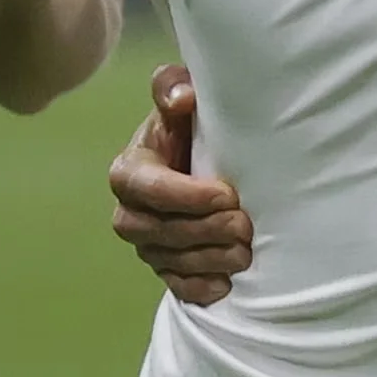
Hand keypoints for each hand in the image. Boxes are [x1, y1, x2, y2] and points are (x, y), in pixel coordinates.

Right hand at [107, 65, 253, 306]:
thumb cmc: (192, 127)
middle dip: (204, 230)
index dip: (186, 195)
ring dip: (209, 260)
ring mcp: (146, 243)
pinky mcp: (165, 266)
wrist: (201, 161)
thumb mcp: (182, 101)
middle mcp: (130, 211)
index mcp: (130, 170)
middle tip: (245, 225)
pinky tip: (226, 285)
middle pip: (159, 230)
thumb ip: (174, 87)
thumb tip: (183, 97)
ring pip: (169, 260)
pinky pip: (175, 285)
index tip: (227, 193)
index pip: (148, 188)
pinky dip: (199, 289)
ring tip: (246, 253)